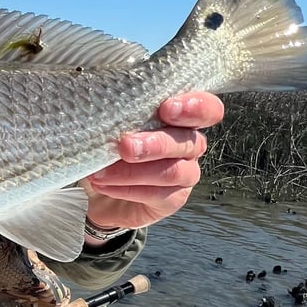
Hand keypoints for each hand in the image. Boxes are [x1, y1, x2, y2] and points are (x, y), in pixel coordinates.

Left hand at [84, 91, 224, 231]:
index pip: (207, 109)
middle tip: (125, 146)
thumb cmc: (109, 151)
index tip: (167, 108)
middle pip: (188, 142)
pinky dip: (126, 189)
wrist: (99, 191)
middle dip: (156, 143)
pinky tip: (103, 185)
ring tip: (102, 173)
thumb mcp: (109, 128)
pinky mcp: (173, 199)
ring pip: (173, 172)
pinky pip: (158, 195)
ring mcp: (185, 174)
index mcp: (181, 119)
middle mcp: (189, 145)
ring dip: (134, 171)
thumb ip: (115, 115)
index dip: (195, 106)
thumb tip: (98, 106)